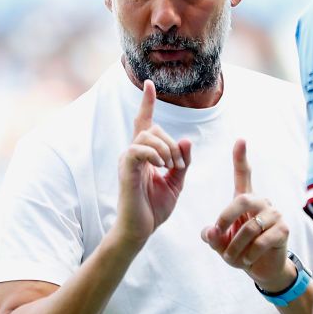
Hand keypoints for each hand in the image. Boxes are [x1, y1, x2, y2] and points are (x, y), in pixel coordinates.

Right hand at [114, 80, 192, 246]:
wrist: (140, 230)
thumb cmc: (155, 207)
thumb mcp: (177, 182)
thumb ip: (182, 161)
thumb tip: (186, 140)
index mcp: (146, 154)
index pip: (145, 122)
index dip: (147, 103)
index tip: (149, 83)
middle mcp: (134, 153)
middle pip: (152, 128)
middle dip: (171, 142)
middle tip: (179, 164)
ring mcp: (128, 160)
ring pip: (147, 136)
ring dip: (166, 148)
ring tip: (172, 167)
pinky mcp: (126, 169)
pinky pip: (138, 149)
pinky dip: (154, 154)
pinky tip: (162, 166)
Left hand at [201, 139, 295, 292]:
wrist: (262, 269)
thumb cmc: (240, 250)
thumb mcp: (221, 244)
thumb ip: (212, 236)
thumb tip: (210, 231)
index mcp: (246, 200)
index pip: (244, 175)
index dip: (241, 158)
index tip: (240, 140)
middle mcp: (262, 202)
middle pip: (243, 199)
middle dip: (226, 217)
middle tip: (217, 233)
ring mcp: (275, 215)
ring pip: (250, 226)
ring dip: (235, 246)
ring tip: (231, 258)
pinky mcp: (283, 230)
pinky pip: (262, 240)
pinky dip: (249, 253)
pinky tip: (247, 260)